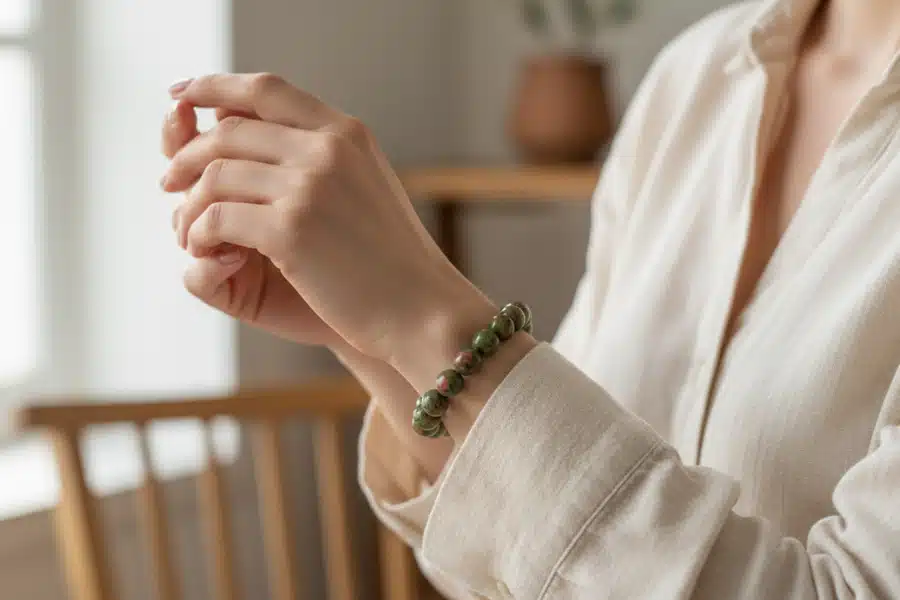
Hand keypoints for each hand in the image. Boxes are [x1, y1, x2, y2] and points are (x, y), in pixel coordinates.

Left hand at [162, 73, 493, 363]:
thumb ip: (316, 163)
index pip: (266, 89)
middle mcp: (328, 148)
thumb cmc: (390, 263)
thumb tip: (243, 139)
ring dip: (189, 205)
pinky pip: (217, 217)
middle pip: (229, 129)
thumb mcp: (362, 191)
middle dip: (187, 155)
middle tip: (169, 184)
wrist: (425, 311)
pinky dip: (199, 235)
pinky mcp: (292, 230)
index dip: (214, 87)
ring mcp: (310, 186)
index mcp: (346, 134)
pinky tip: (209, 253)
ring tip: (190, 233)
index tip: (180, 97)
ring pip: (215, 174)